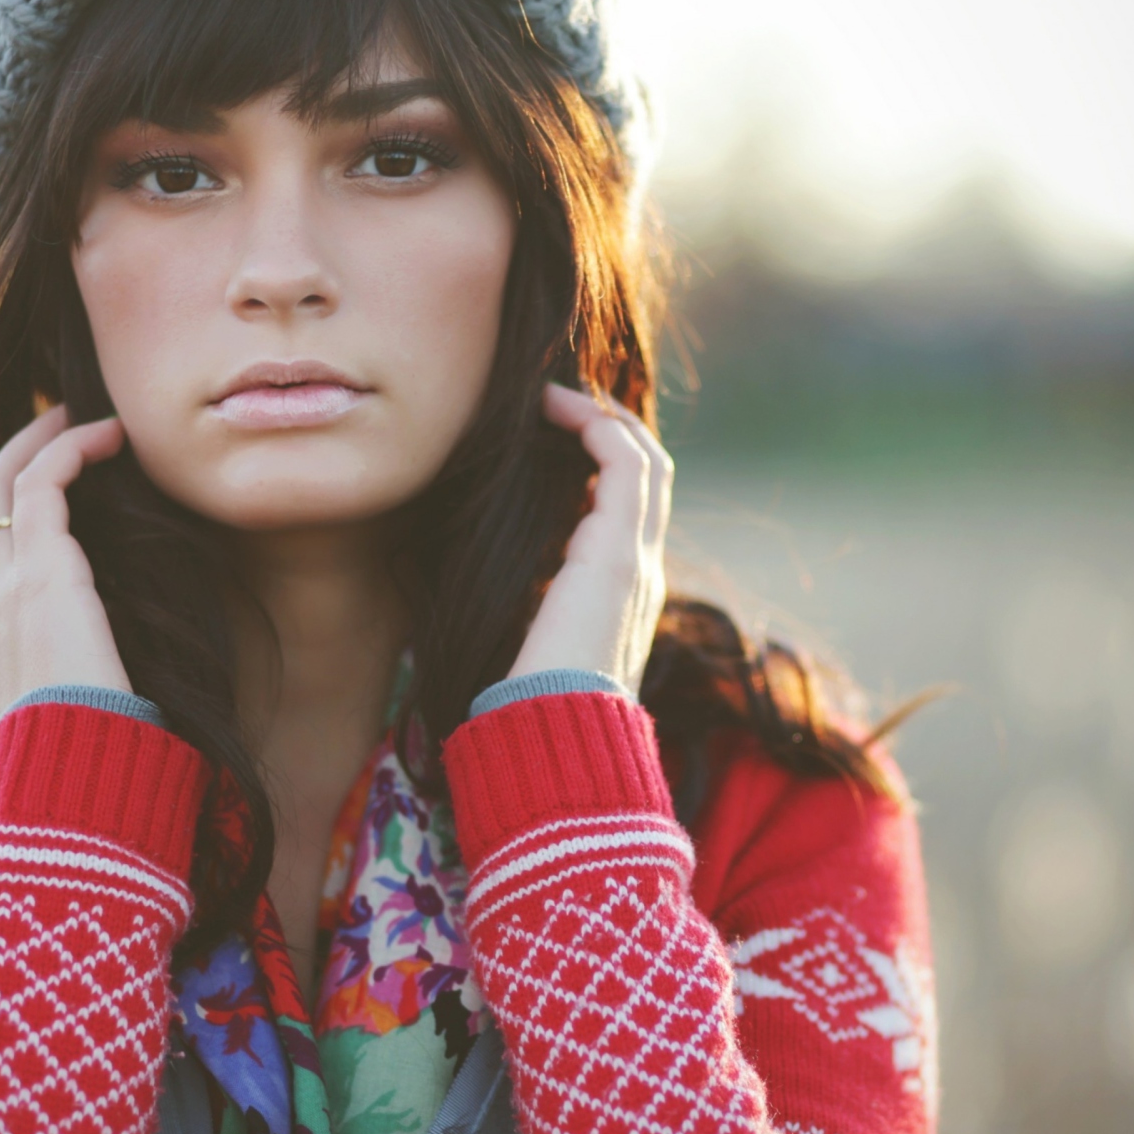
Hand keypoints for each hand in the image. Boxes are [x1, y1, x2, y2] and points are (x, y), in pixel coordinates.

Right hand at [0, 404, 131, 716]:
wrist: (76, 769)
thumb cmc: (96, 745)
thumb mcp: (95, 695)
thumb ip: (104, 664)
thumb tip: (146, 661)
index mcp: (3, 626)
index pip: (0, 541)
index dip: (27, 496)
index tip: (73, 470)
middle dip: (26, 448)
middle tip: (69, 418)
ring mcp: (11, 581)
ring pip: (8, 478)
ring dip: (50, 437)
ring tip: (96, 416)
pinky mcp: (44, 570)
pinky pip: (43, 482)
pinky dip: (72, 448)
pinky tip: (112, 435)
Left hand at [507, 383, 672, 695]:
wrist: (556, 737)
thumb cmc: (532, 705)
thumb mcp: (529, 649)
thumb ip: (525, 617)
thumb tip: (484, 604)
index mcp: (623, 596)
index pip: (631, 511)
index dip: (602, 465)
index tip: (552, 439)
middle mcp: (641, 571)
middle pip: (649, 475)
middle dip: (609, 429)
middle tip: (557, 404)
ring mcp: (637, 558)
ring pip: (644, 459)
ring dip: (600, 416)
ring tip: (552, 396)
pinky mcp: (616, 551)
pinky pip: (623, 461)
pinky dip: (593, 423)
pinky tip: (551, 407)